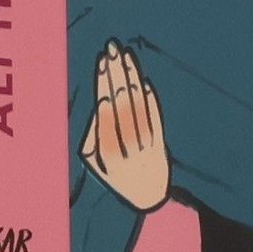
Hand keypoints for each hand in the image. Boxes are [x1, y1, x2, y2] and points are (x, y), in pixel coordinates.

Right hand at [79, 40, 169, 212]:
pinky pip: (155, 121)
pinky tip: (143, 81)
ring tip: (126, 57)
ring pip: (138, 110)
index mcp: (107, 159)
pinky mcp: (161, 147)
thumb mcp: (93, 165)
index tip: (102, 66)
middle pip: (122, 108)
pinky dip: (150, 101)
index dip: (103, 90)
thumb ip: (92, 138)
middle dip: (116, 76)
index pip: (105, 117)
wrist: (147, 201)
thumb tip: (99, 106)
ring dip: (131, 81)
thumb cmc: (113, 176)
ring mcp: (146, 151)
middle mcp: (128, 155)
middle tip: (112, 50)